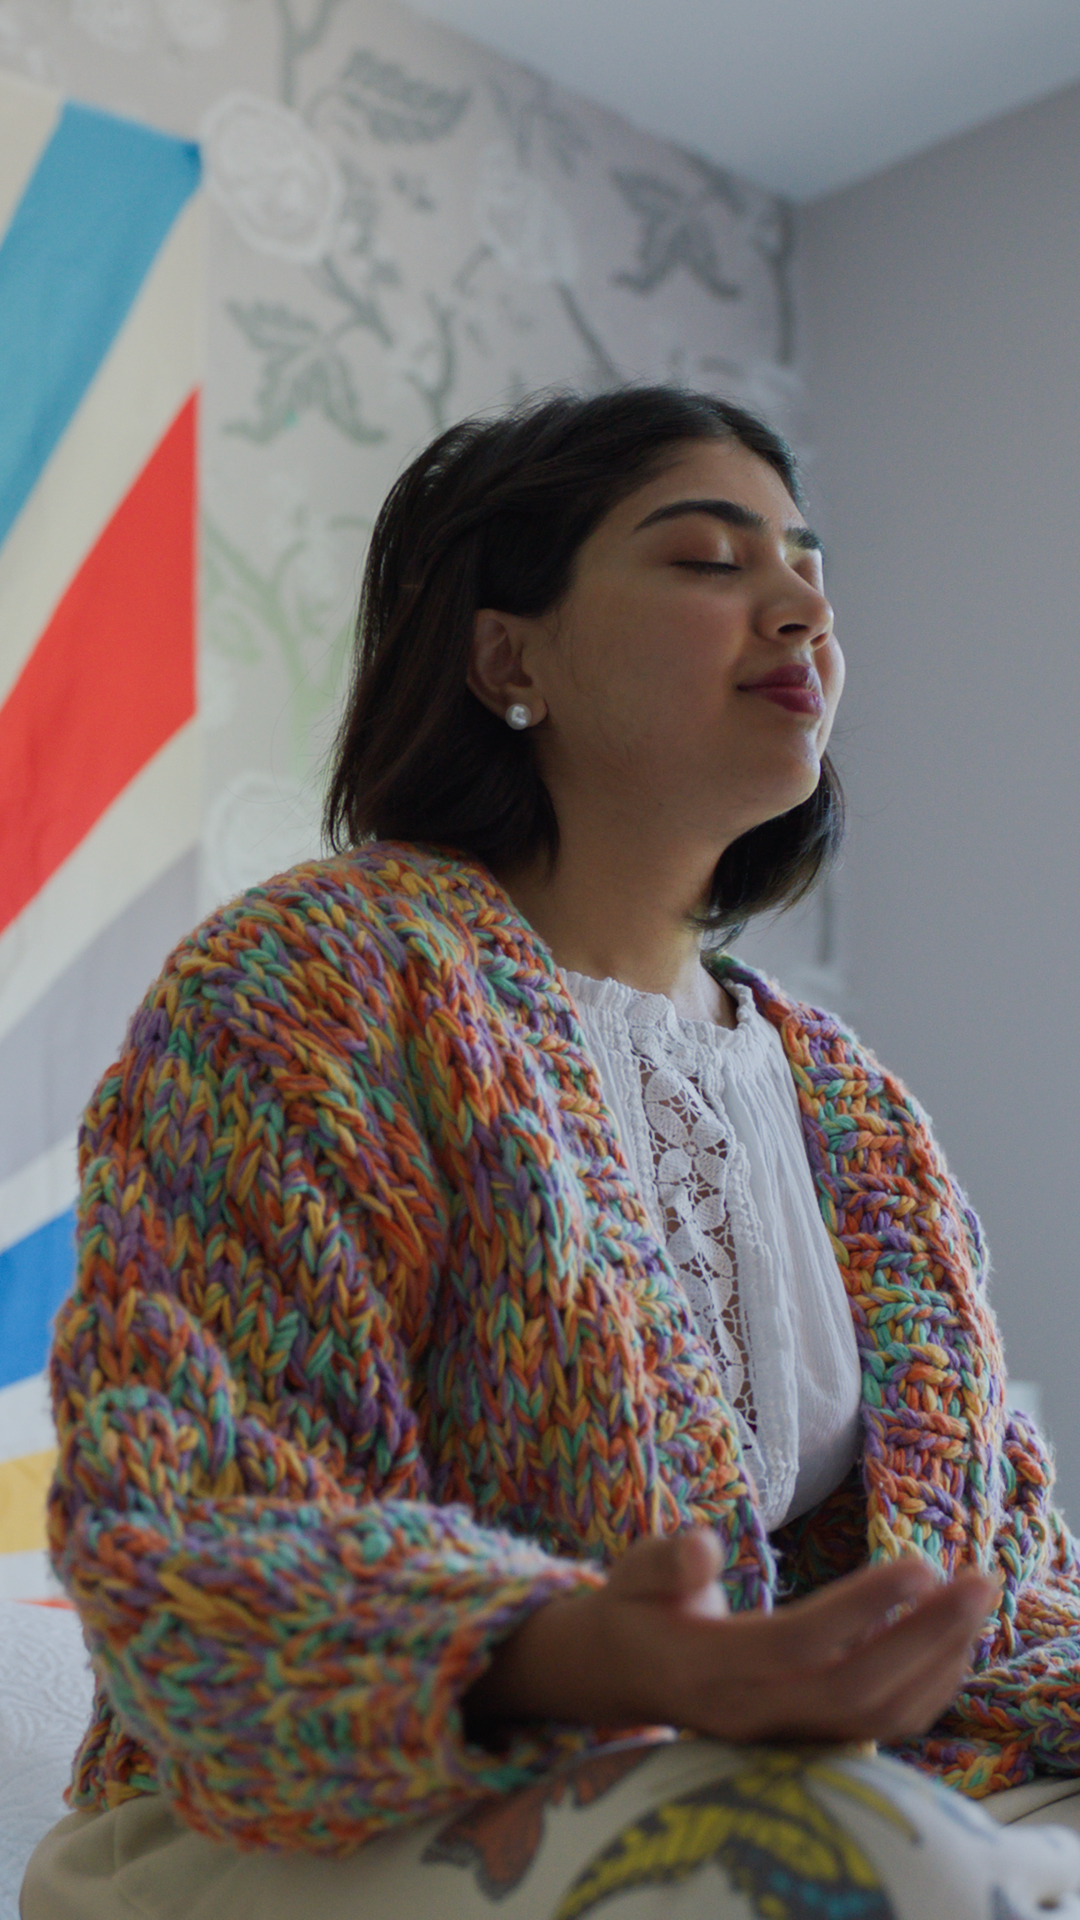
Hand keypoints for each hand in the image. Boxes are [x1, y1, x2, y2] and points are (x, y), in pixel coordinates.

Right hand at [465, 1530, 999, 1745]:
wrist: (621, 1677)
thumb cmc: (635, 1610)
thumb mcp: (631, 1573)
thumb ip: (664, 1561)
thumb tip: (702, 1546)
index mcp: (712, 1670)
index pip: (803, 1643)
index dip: (864, 1609)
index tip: (919, 1565)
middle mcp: (754, 1714)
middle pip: (858, 1688)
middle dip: (926, 1638)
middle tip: (979, 1581)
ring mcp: (783, 1735)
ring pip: (876, 1715)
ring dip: (937, 1662)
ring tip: (976, 1602)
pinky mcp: (805, 1738)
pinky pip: (877, 1726)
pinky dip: (925, 1690)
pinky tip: (952, 1643)